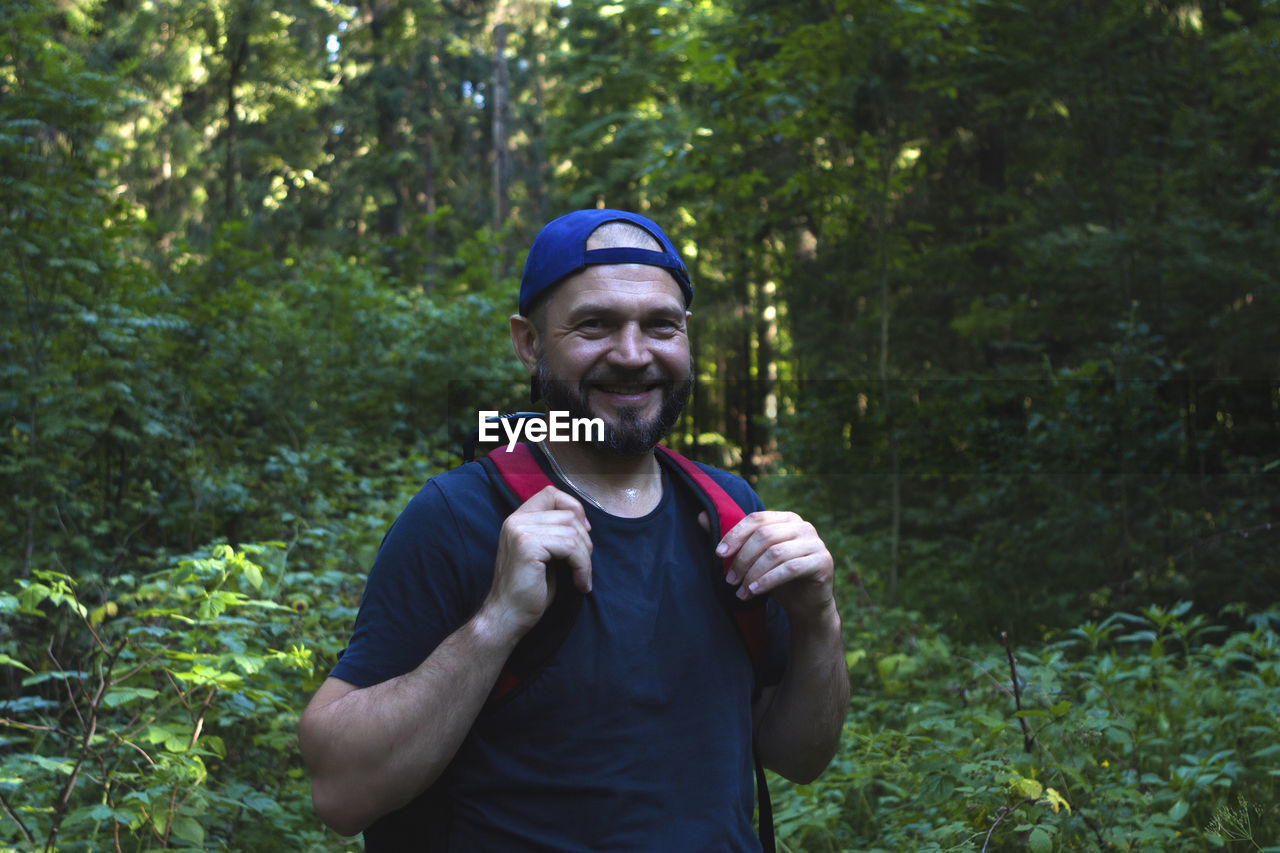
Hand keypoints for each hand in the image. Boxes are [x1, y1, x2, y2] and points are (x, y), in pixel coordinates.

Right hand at [485, 486, 592, 636]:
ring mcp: (520, 531)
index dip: (573, 508)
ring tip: (582, 578)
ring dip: (585, 558)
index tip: (583, 534)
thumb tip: (584, 522)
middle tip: (583, 567)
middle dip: (585, 541)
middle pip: (568, 514)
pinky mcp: (527, 546)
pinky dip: (582, 567)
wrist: (507, 617)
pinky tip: (580, 584)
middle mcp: (516, 520)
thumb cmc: (529, 591)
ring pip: (572, 532)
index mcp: (518, 520)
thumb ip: (556, 534)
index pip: (551, 494)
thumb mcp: (545, 555)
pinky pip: (570, 547)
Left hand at [712, 511, 834, 623]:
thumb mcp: (753, 559)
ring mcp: (816, 543)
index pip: (756, 519)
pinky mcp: (823, 562)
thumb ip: (732, 539)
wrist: (807, 606)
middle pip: (765, 536)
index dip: (735, 535)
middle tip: (729, 580)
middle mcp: (803, 526)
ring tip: (740, 591)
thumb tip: (700, 517)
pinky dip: (768, 580)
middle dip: (742, 559)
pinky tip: (755, 591)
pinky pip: (790, 568)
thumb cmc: (778, 579)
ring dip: (753, 573)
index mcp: (786, 519)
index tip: (718, 554)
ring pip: (775, 553)